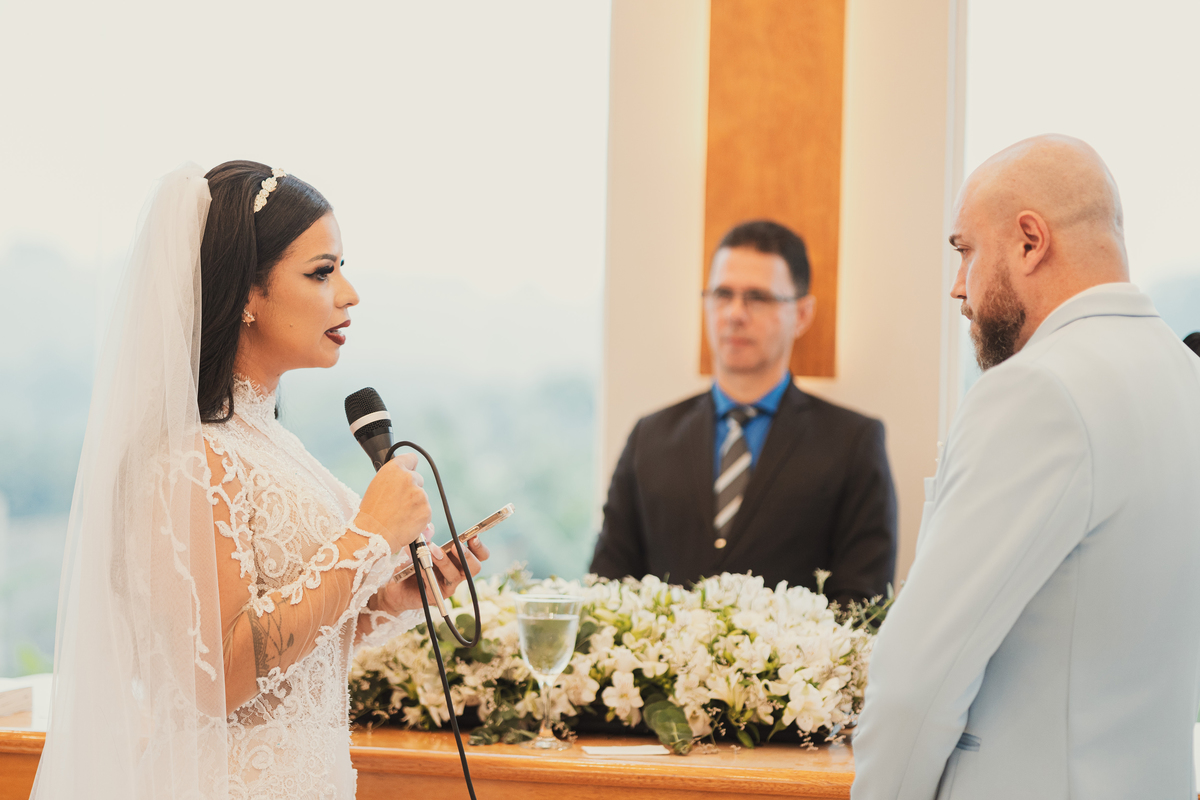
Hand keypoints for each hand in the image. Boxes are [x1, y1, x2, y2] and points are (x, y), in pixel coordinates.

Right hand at [354, 453, 431, 553]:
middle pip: (418, 479)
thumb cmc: (371, 512)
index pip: (411, 458)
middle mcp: (409, 478)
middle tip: (398, 502)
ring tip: (399, 514)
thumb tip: (406, 475)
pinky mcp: (426, 510)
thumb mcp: (377, 486)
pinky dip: (419, 517)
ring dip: (415, 504)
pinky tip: (405, 521)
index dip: (410, 466)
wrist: (373, 535)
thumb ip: (393, 478)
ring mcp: (419, 494)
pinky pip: (425, 511)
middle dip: (412, 489)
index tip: (410, 470)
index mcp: (394, 469)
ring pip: (421, 497)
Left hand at [375, 534, 489, 615]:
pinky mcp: (436, 595)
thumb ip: (425, 536)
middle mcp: (457, 573)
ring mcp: (447, 586)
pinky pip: (436, 584)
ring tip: (433, 550)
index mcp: (458, 559)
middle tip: (455, 545)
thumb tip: (429, 527)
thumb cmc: (410, 564)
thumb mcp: (417, 546)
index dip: (479, 546)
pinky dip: (428, 571)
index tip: (473, 536)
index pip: (479, 555)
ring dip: (445, 561)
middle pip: (475, 567)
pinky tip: (420, 565)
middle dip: (467, 555)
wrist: (395, 586)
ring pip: (456, 576)